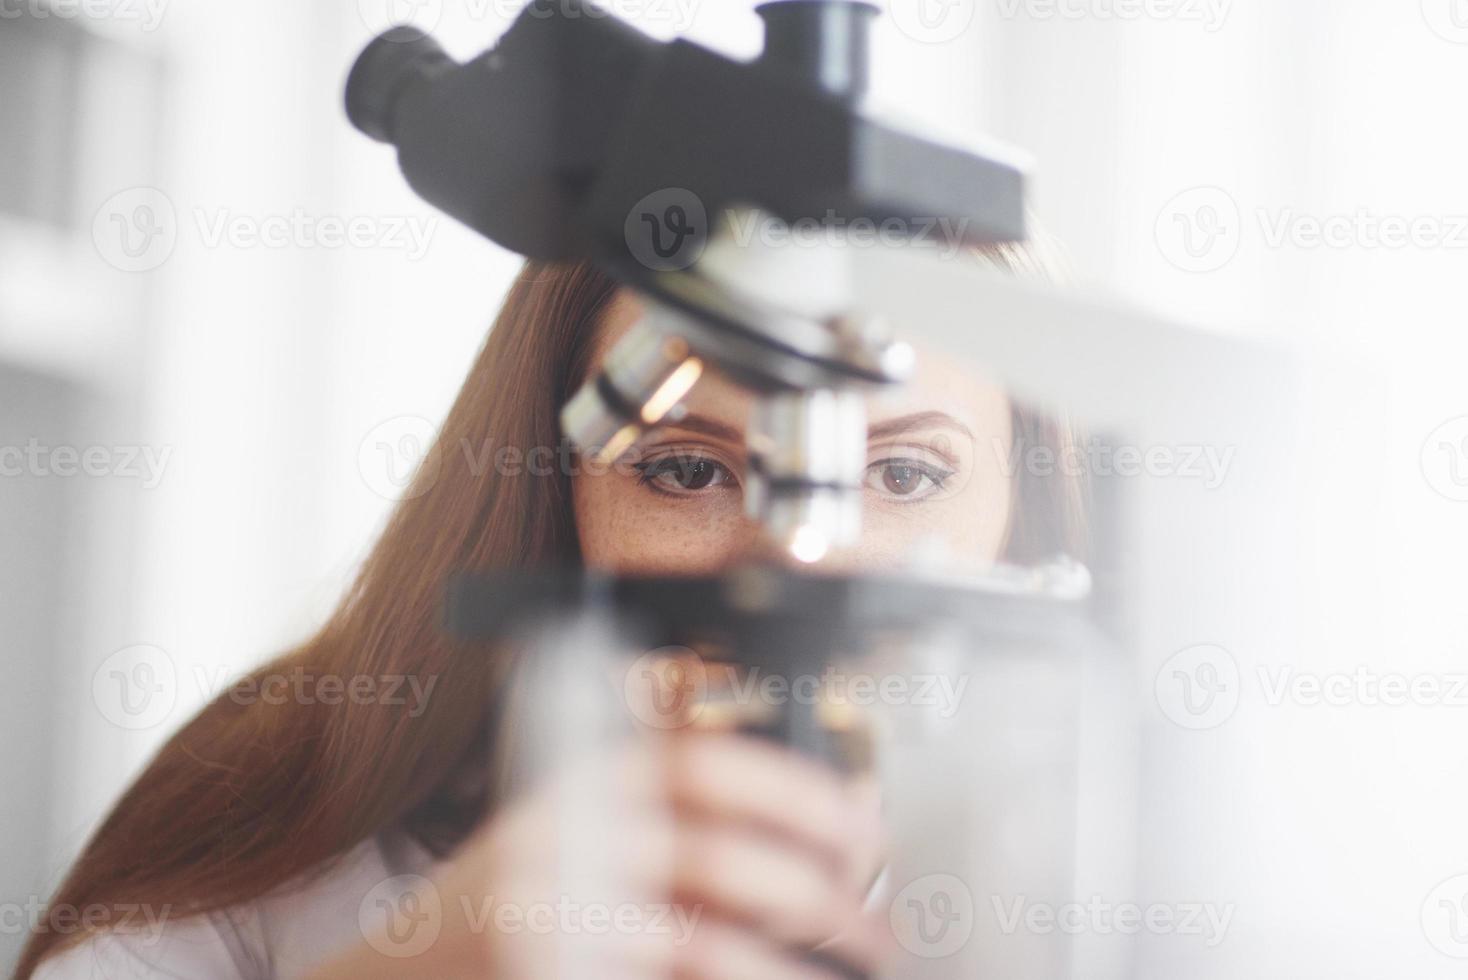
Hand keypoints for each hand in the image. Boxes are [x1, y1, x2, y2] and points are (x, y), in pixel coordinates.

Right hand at [319, 732, 887, 979]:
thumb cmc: (501, 911)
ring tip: (845, 970)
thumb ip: (674, 819)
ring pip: (709, 940)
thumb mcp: (578, 834)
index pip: (704, 764)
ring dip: (793, 967)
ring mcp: (551, 918)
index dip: (799, 793)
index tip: (861, 828)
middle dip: (821, 895)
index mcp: (578, 784)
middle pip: (722, 855)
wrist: (390, 976)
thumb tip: (826, 821)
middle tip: (871, 926)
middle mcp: (562, 841)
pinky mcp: (551, 973)